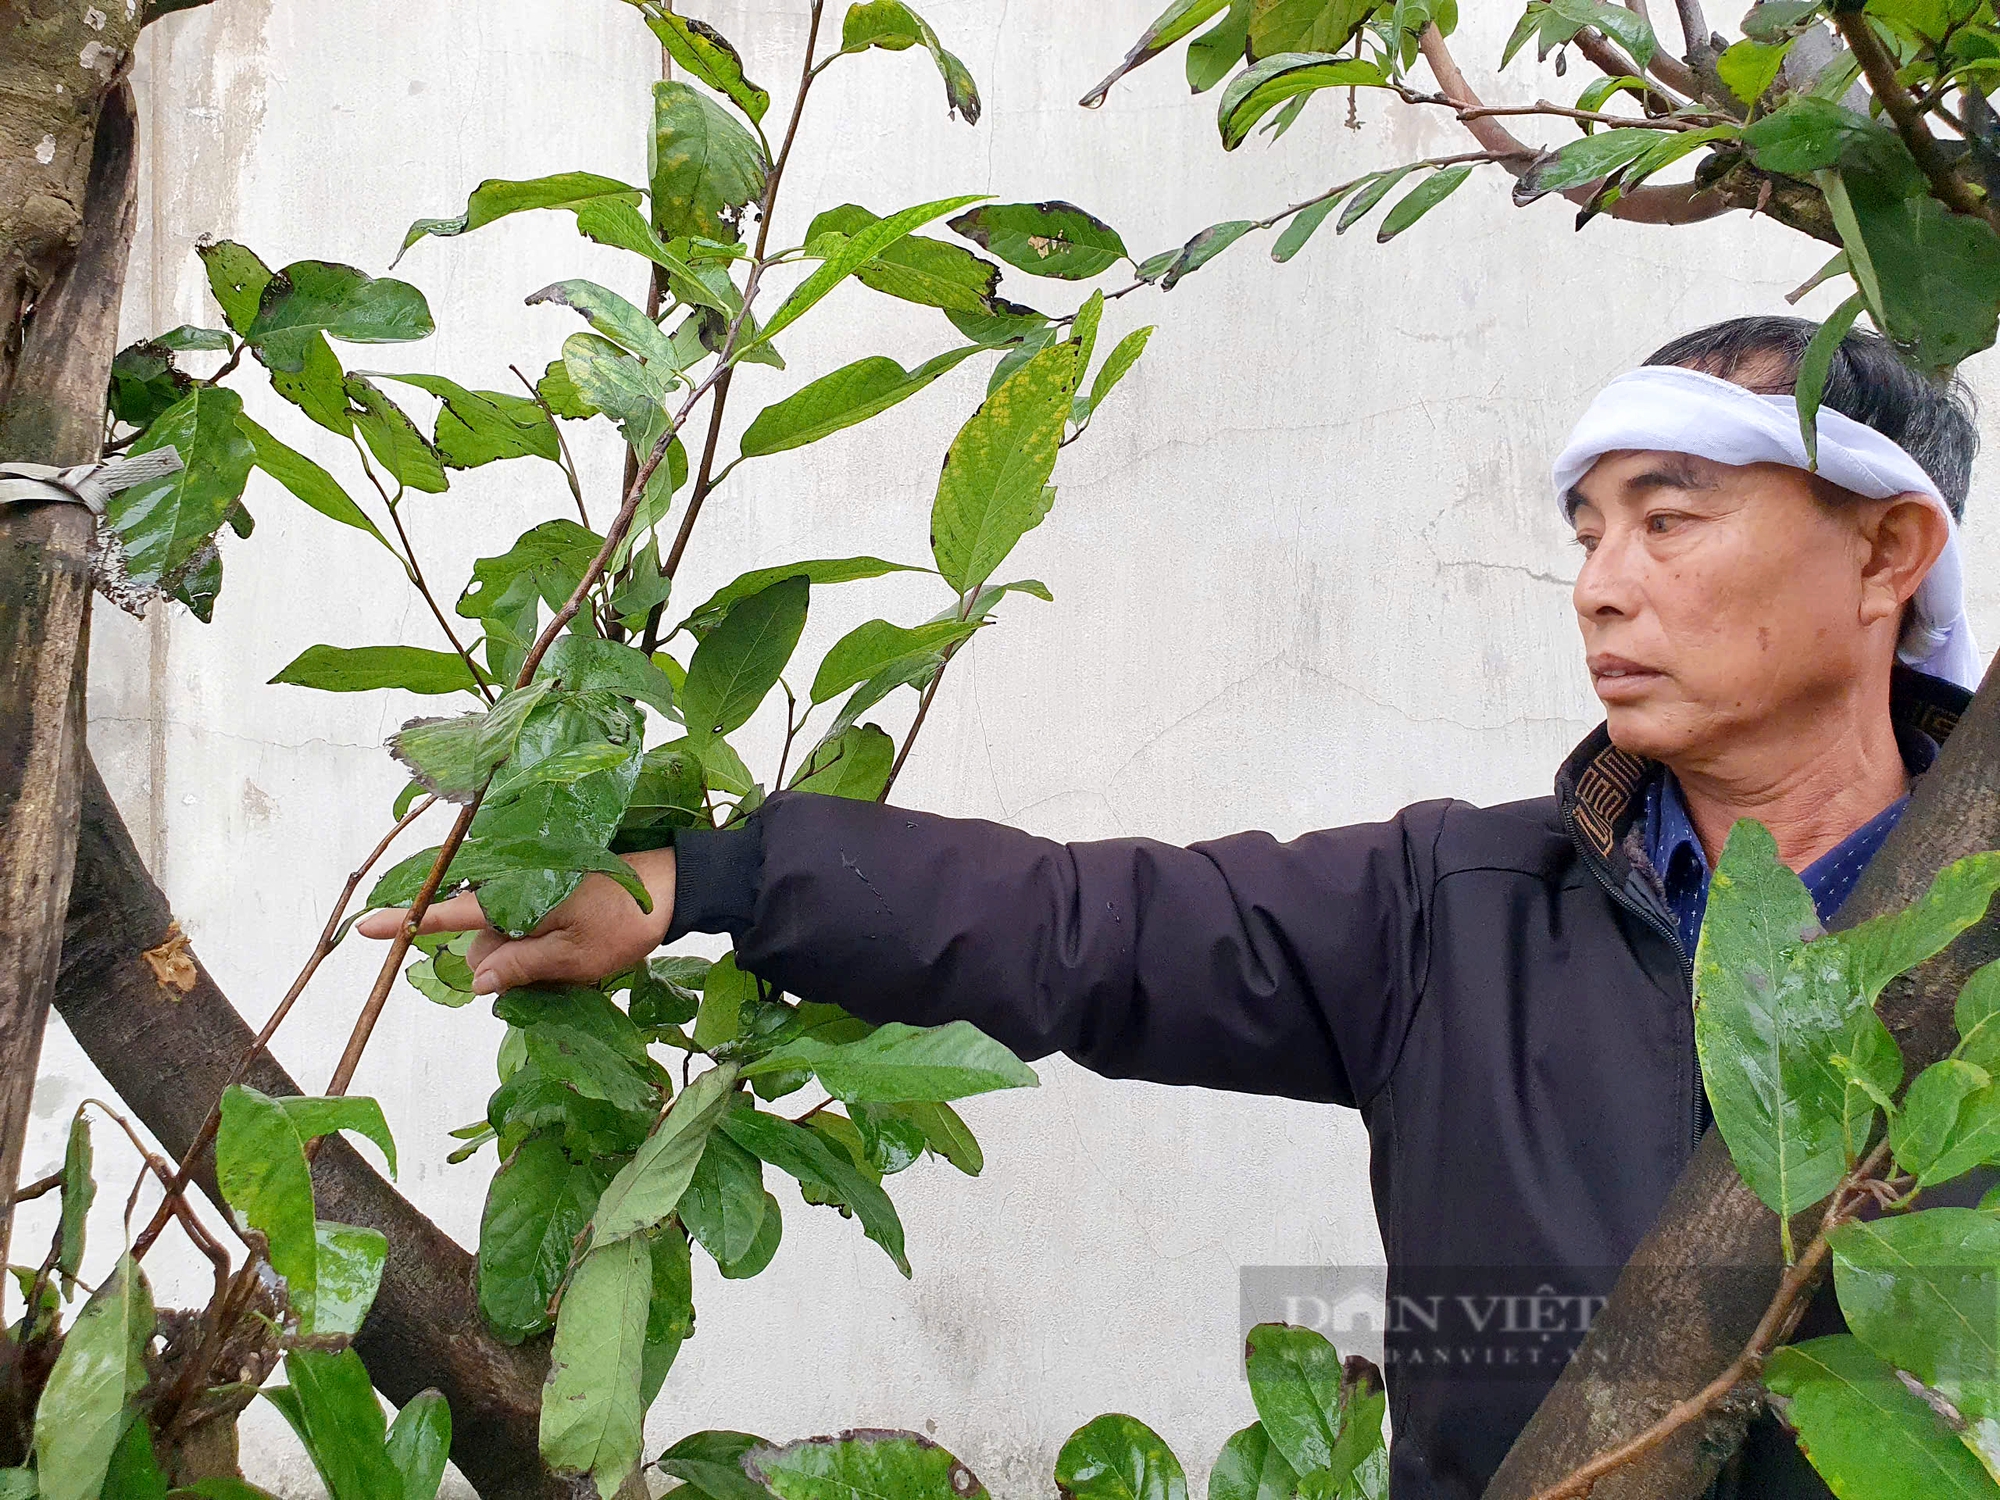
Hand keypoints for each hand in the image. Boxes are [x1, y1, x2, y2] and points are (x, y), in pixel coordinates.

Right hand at [356, 847, 678, 994]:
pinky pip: (519, 929)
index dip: (406, 924)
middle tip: (552, 972)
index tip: (363, 928)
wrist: (670, 889)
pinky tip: (565, 948)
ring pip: (500, 941)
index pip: (450, 917)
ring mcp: (528, 893)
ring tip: (570, 957)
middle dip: (499, 966)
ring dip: (520, 957)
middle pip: (478, 944)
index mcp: (513, 900)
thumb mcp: (574, 957)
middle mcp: (513, 892)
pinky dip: (532, 945)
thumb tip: (473, 982)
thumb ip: (520, 966)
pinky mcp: (544, 896)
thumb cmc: (625, 923)